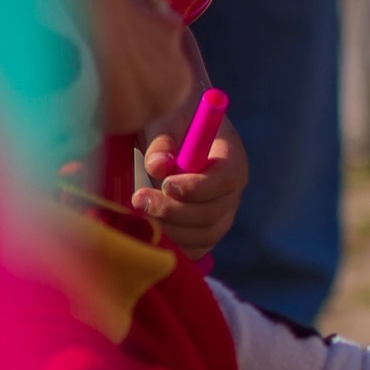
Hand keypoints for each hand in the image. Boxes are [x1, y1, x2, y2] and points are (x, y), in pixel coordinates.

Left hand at [134, 123, 246, 257]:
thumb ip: (163, 141)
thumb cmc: (171, 122)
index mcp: (231, 159)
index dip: (198, 187)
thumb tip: (158, 167)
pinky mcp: (204, 231)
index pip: (226, 180)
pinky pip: (194, 249)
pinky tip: (146, 229)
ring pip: (203, 236)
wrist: (171, 136)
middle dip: (174, 212)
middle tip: (139, 198)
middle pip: (213, 214)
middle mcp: (231, 192)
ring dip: (169, 229)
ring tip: (138, 211)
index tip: (166, 184)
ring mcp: (220, 215)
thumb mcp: (167, 120)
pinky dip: (172, 245)